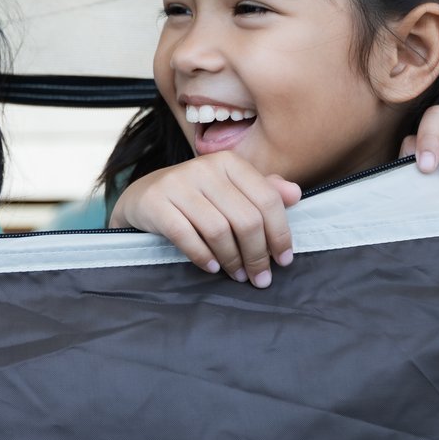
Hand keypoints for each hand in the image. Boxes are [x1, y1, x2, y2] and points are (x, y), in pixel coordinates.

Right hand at [107, 151, 300, 287]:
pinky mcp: (155, 202)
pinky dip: (203, 256)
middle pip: (245, 218)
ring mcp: (177, 183)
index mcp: (229, 162)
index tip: (283, 260)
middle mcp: (204, 167)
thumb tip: (295, 194)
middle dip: (258, 254)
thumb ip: (262, 191)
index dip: (280, 233)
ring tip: (238, 274)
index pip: (267, 199)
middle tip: (260, 277)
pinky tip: (212, 267)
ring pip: (218, 230)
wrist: (143, 197)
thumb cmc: (196, 198)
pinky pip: (185, 235)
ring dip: (232, 259)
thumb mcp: (230, 190)